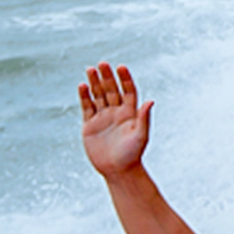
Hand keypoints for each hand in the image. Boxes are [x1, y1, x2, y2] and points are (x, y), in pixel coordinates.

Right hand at [79, 62, 151, 177]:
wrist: (118, 170)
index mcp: (131, 113)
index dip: (125, 79)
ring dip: (94, 83)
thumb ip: (144, 118)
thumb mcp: (140, 135)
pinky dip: (84, 97)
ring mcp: (103, 117)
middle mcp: (117, 112)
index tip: (121, 67)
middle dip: (107, 77)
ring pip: (98, 96)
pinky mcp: (90, 125)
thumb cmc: (132, 154)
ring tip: (90, 69)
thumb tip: (150, 101)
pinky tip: (82, 86)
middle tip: (102, 63)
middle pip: (111, 90)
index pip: (128, 91)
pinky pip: (87, 107)